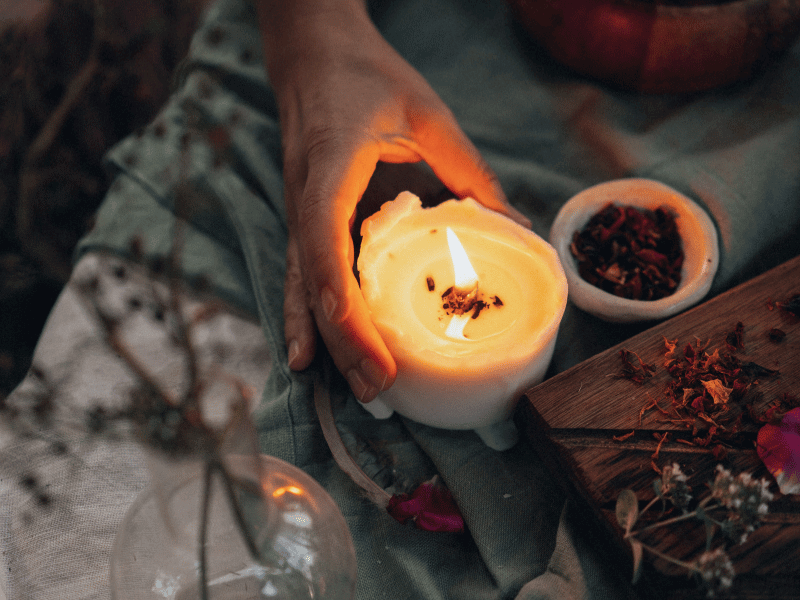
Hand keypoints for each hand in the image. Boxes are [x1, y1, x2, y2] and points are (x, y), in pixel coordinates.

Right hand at [257, 0, 528, 401]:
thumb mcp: (426, 113)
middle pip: (314, 279)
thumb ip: (468, 169)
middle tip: (378, 389)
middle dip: (342, 338)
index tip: (363, 340)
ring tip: (357, 388)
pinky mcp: (305, 219)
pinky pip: (303, 276)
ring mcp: (299, 210)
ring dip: (326, 340)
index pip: (323, 234)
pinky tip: (312, 356)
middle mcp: (306, 195)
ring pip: (303, 286)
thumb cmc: (367, 74)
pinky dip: (308, 318)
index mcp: (331, 162)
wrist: (312, 53)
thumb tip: (516, 227)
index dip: (339, 293)